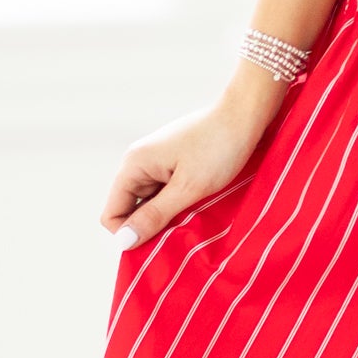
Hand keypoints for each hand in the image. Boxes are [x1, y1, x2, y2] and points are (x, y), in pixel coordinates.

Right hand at [104, 79, 283, 249]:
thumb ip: (155, 215)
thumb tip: (123, 241)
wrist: (246, 115)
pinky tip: (199, 204)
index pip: (112, 214)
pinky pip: (166, 192)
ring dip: (167, 215)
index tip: (161, 242)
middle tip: (183, 231)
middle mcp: (139, 161)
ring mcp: (157, 162)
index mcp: (134, 165)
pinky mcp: (174, 162)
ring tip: (195, 216)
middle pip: (130, 209)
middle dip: (151, 225)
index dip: (130, 234)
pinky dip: (178, 203)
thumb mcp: (188, 188)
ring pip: (150, 202)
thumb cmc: (219, 148)